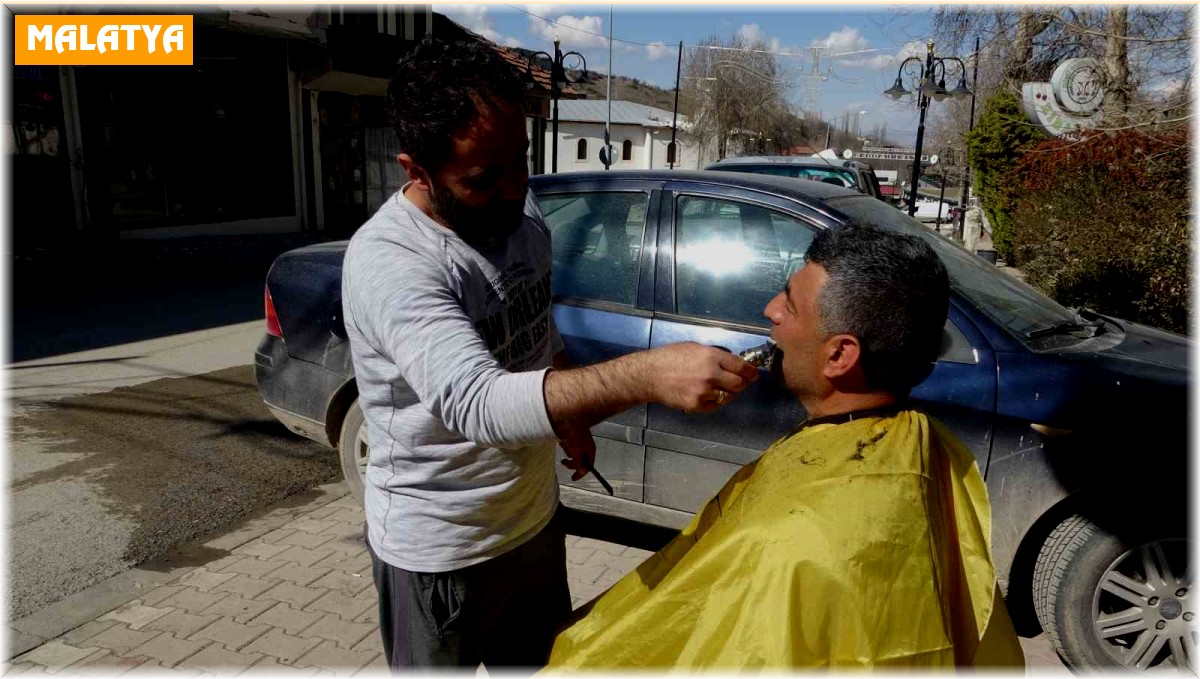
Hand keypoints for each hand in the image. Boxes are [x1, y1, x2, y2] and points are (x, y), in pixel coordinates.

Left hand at [558, 423, 596, 481]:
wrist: (568, 416)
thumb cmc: (574, 433)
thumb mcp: (577, 451)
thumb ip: (579, 462)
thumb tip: (582, 472)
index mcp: (590, 450)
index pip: (589, 465)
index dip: (581, 473)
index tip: (573, 478)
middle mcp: (586, 446)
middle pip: (580, 460)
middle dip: (572, 462)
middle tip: (563, 462)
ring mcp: (579, 441)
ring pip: (572, 453)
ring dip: (567, 451)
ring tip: (564, 443)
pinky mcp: (572, 436)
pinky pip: (567, 445)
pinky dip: (564, 445)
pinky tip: (562, 439)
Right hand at [642, 342, 757, 412]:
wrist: (650, 375)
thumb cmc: (671, 356)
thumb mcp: (695, 348)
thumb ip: (715, 355)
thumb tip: (732, 363)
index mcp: (711, 357)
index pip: (740, 366)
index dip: (751, 371)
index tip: (754, 374)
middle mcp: (711, 375)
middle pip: (738, 384)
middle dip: (742, 383)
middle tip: (741, 382)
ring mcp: (704, 392)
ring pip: (728, 396)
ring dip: (728, 392)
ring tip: (722, 388)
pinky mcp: (697, 404)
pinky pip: (715, 405)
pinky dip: (716, 401)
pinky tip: (710, 395)